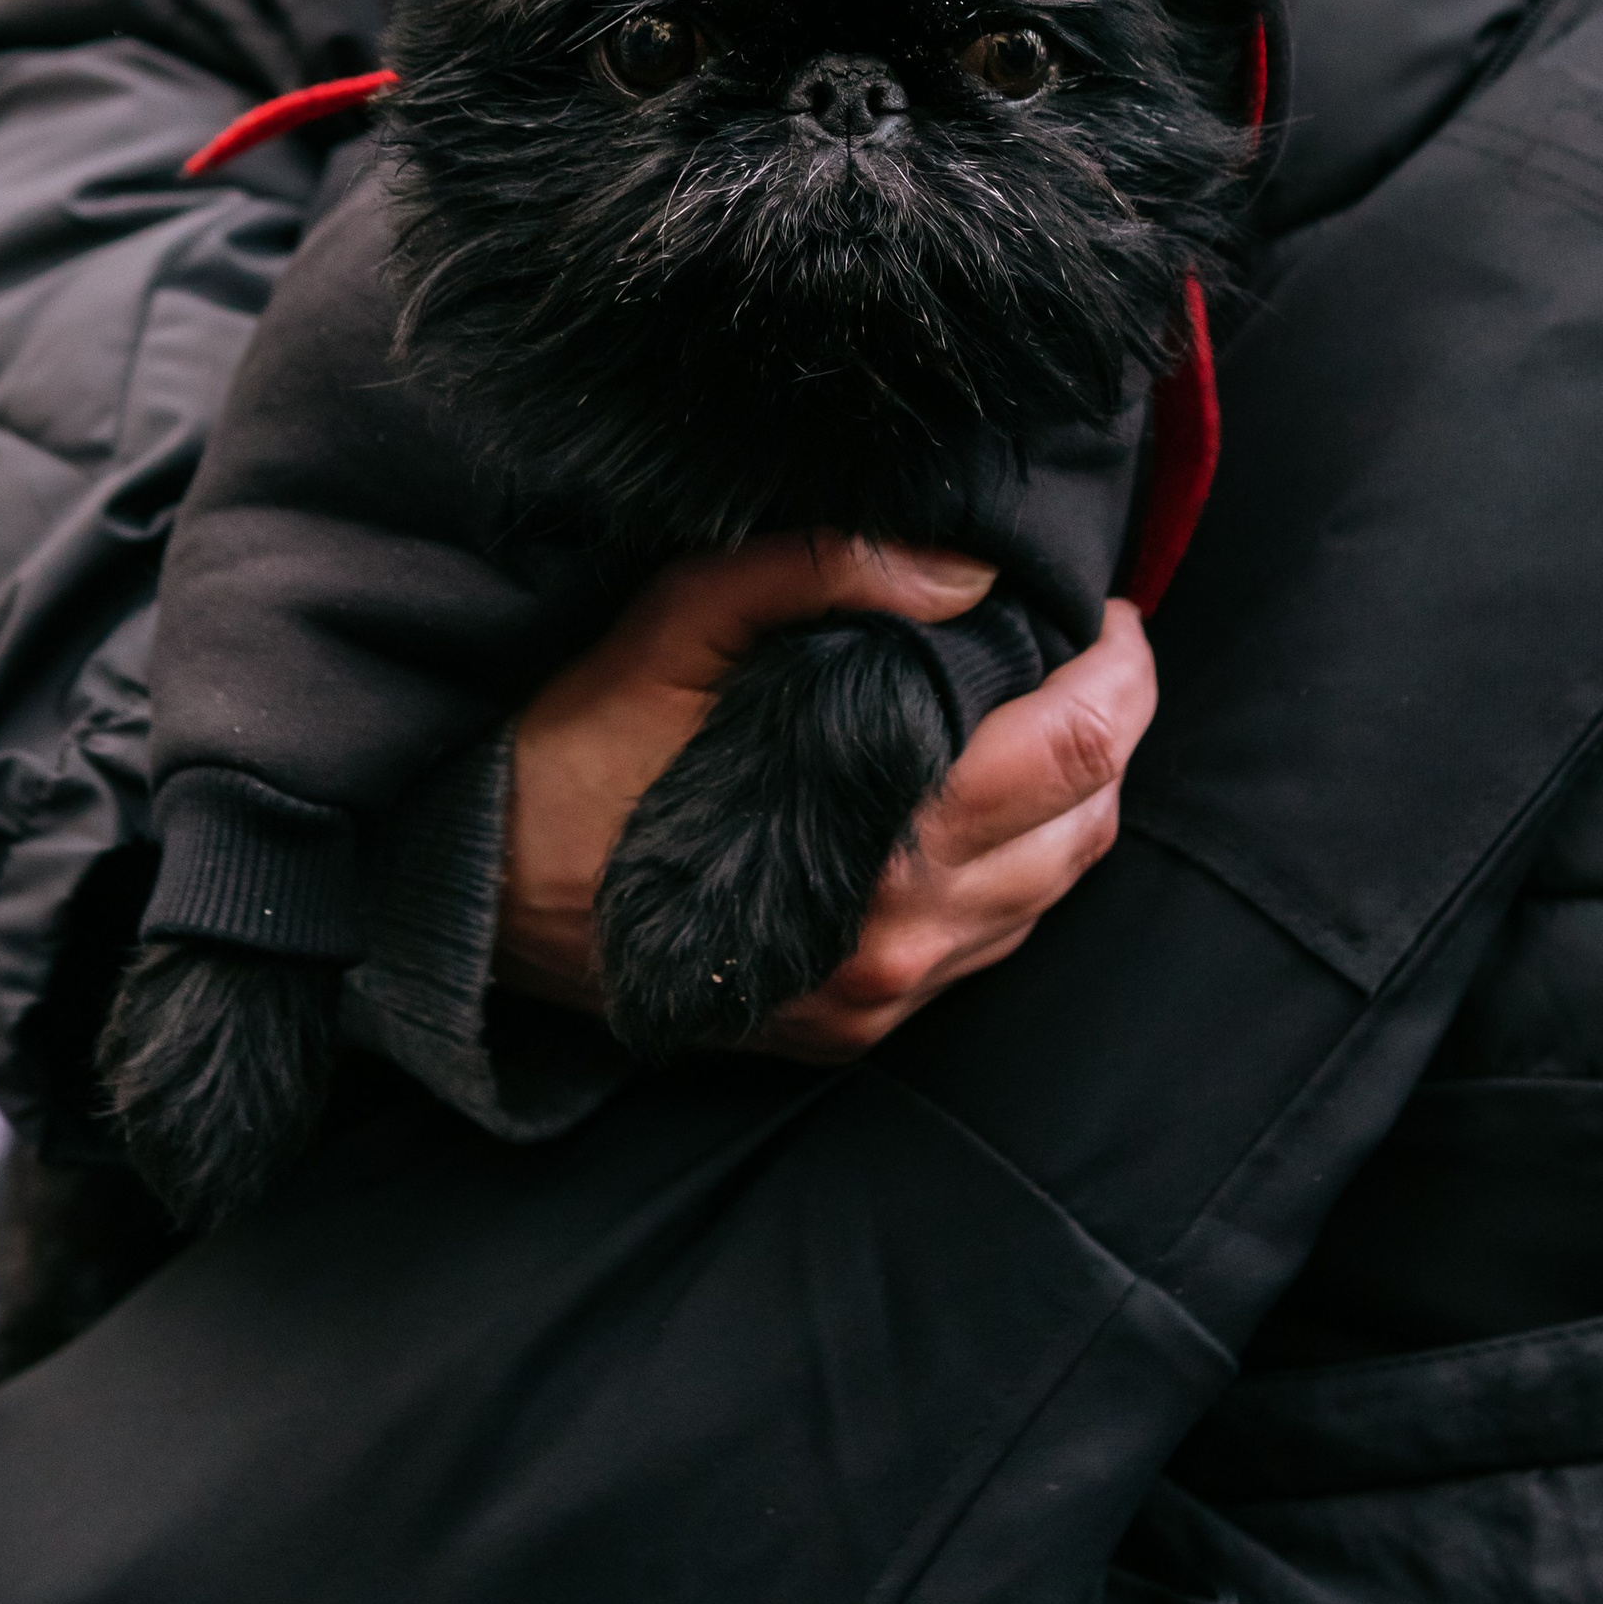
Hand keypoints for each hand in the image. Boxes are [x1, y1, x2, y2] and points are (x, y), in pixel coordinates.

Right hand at [499, 540, 1152, 1057]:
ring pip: (1050, 897)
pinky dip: (1013, 874)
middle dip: (1114, 728)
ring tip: (1044, 722)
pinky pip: (985, 951)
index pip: (1079, 750)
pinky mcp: (851, 1033)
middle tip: (1092, 656)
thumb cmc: (578, 752)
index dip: (1120, 669)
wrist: (482, 904)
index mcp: (884, 837)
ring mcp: (881, 999)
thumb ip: (825, 571)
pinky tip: (976, 810)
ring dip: (1072, 804)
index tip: (1107, 612)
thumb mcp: (681, 621)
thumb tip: (967, 572)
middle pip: (1091, 827)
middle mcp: (903, 938)